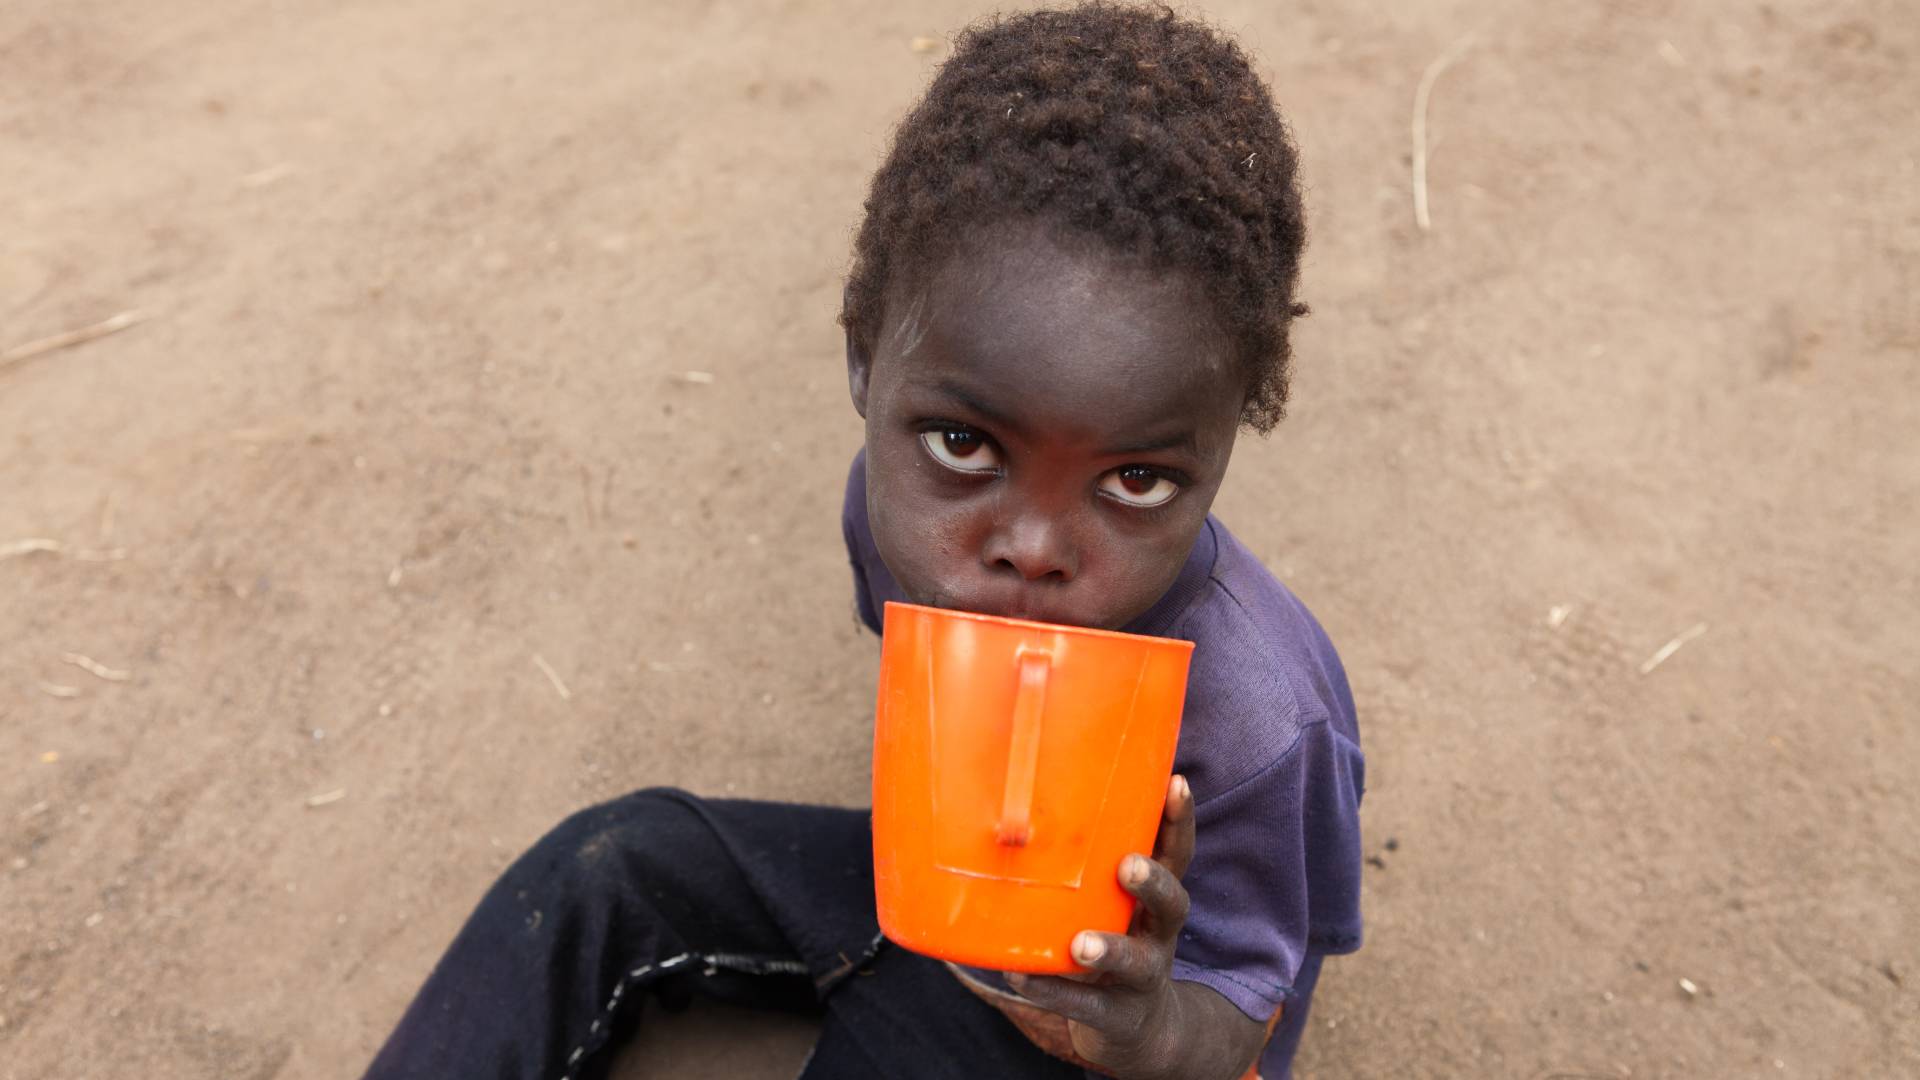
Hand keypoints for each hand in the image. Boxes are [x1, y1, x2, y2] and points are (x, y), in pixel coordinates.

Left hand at [1007, 774, 1229, 1078]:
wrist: (1140, 1031)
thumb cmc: (1114, 940)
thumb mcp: (1110, 903)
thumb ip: (1083, 865)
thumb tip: (1015, 805)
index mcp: (1155, 899)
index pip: (1177, 854)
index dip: (1179, 820)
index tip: (1177, 782)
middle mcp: (1158, 935)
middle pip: (1173, 905)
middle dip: (1153, 883)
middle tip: (1129, 865)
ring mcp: (1142, 979)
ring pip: (1135, 963)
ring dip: (1109, 949)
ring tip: (1080, 944)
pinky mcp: (1115, 1016)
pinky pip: (1086, 1005)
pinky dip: (1053, 991)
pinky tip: (1021, 976)